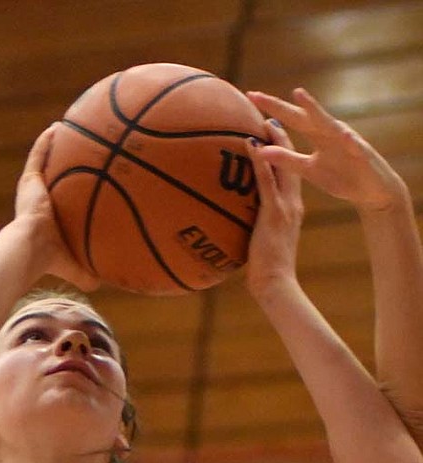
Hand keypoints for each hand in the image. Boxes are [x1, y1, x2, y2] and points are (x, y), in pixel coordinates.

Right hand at [15, 124, 99, 290]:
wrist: (29, 249)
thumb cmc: (49, 260)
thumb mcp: (72, 265)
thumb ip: (85, 274)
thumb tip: (102, 286)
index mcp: (47, 219)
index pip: (60, 202)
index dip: (70, 191)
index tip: (83, 181)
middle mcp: (39, 201)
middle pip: (53, 178)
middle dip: (64, 165)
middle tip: (79, 151)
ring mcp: (32, 190)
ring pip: (44, 163)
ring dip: (53, 147)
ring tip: (67, 130)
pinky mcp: (29, 181)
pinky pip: (38, 155)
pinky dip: (46, 142)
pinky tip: (57, 127)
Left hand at [244, 120, 303, 300]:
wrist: (276, 283)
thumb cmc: (265, 270)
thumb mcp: (259, 243)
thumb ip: (252, 229)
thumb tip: (232, 224)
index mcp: (290, 209)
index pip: (289, 174)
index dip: (284, 154)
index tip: (274, 135)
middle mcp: (292, 203)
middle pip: (290, 163)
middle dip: (282, 139)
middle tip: (270, 116)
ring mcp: (285, 207)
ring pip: (282, 167)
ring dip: (274, 142)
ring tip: (263, 120)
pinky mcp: (275, 214)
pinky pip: (267, 183)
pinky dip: (260, 163)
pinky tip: (251, 146)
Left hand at [247, 88, 405, 213]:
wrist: (371, 190)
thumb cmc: (340, 176)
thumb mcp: (308, 170)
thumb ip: (287, 159)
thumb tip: (260, 150)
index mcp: (317, 136)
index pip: (291, 119)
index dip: (272, 108)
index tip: (249, 95)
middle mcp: (330, 132)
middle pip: (303, 115)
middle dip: (281, 105)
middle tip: (258, 95)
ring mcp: (347, 141)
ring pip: (329, 124)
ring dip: (316, 110)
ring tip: (299, 95)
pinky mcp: (362, 155)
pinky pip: (355, 147)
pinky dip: (349, 141)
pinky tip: (343, 134)